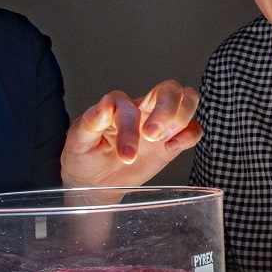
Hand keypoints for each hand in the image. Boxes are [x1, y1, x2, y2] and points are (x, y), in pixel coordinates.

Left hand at [61, 80, 200, 187]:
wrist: (95, 182)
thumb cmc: (85, 158)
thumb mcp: (78, 142)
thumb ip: (91, 122)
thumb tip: (105, 104)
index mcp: (117, 106)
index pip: (130, 107)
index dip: (130, 130)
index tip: (127, 155)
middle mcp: (142, 108)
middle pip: (169, 89)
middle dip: (167, 110)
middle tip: (152, 136)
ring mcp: (160, 122)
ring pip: (186, 100)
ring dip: (180, 118)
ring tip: (162, 141)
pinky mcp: (172, 140)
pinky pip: (193, 129)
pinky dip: (190, 135)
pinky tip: (172, 147)